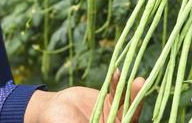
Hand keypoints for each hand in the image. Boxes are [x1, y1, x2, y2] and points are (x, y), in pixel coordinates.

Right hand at [24, 71, 144, 122]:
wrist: (51, 109)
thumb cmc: (58, 122)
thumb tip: (109, 121)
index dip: (130, 117)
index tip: (132, 109)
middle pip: (129, 116)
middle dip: (136, 102)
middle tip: (140, 85)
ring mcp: (112, 114)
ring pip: (126, 103)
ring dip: (132, 91)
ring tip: (138, 80)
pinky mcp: (108, 101)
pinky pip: (115, 92)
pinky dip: (116, 83)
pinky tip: (117, 73)